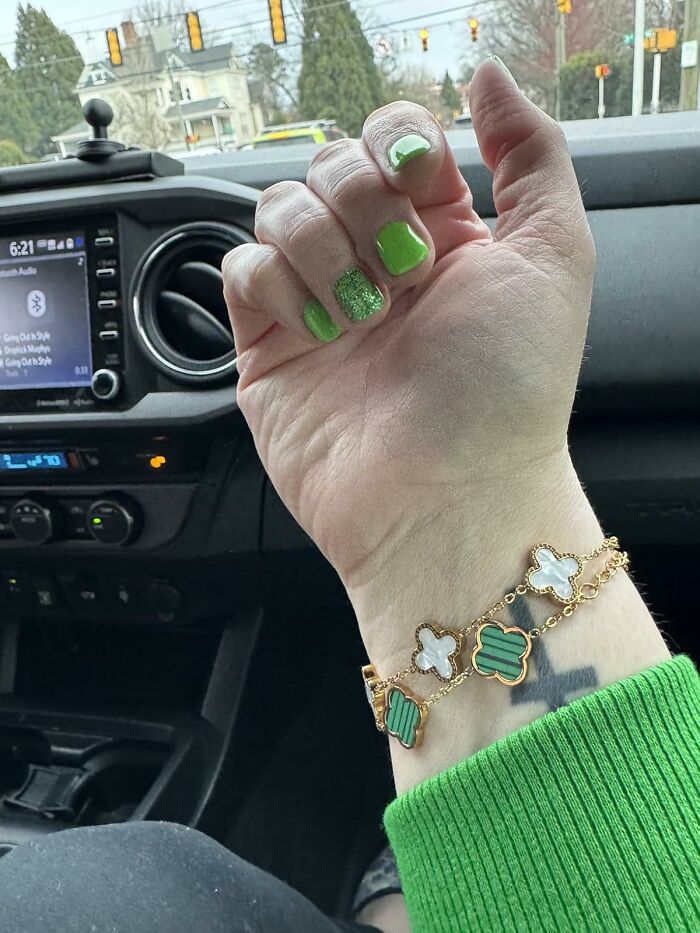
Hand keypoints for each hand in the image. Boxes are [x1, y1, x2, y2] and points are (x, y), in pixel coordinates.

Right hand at [224, 60, 668, 789]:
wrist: (446, 501)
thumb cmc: (507, 393)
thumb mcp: (556, 256)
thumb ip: (531, 152)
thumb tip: (487, 76)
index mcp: (445, 235)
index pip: (395, 139)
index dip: (401, 147)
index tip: (427, 189)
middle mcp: (378, 263)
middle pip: (331, 162)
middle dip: (365, 205)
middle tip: (404, 274)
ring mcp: (321, 302)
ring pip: (280, 207)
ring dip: (322, 246)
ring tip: (361, 312)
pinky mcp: (270, 344)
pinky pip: (242, 269)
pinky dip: (276, 287)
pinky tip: (318, 330)